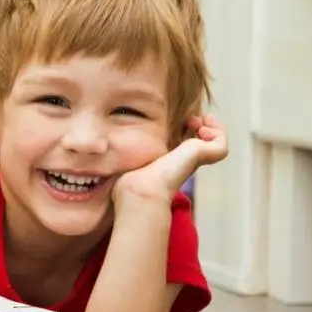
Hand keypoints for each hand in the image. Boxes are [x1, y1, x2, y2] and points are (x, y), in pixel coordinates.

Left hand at [113, 114, 227, 204]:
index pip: (184, 143)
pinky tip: (200, 124)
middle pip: (202, 141)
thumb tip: (91, 148)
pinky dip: (217, 130)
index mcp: (170, 162)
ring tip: (196, 121)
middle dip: (197, 125)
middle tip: (190, 120)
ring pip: (216, 141)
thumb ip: (119, 153)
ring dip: (210, 126)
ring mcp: (196, 160)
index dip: (184, 128)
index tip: (177, 121)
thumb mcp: (126, 160)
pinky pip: (221, 144)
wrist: (139, 191)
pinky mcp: (203, 158)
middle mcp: (185, 161)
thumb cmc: (129, 180)